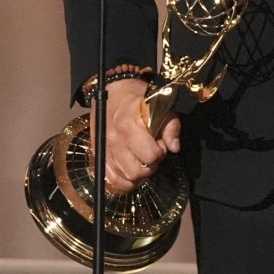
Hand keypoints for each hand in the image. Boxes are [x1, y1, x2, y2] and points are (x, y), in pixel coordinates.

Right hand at [100, 78, 180, 194]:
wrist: (111, 91)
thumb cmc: (137, 97)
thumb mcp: (159, 103)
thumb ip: (170, 125)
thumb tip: (175, 147)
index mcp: (129, 125)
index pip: (150, 155)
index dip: (160, 151)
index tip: (159, 142)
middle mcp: (114, 139)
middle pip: (137, 171)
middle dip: (150, 165)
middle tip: (151, 153)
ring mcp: (104, 149)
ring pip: (125, 177)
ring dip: (138, 174)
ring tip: (141, 159)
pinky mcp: (98, 155)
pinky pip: (110, 179)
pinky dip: (122, 181)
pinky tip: (130, 172)